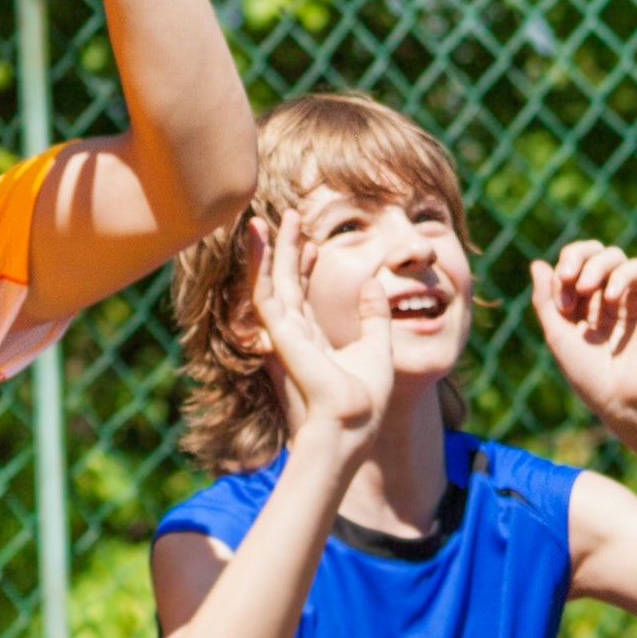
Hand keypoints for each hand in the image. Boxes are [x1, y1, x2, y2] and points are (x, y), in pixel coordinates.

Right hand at [247, 219, 389, 462]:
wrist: (355, 420)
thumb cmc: (366, 395)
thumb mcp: (377, 345)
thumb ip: (375, 315)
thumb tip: (375, 283)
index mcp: (314, 339)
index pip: (303, 295)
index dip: (306, 268)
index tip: (314, 244)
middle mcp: (294, 334)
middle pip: (284, 283)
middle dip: (285, 250)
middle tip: (290, 217)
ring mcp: (284, 332)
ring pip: (268, 282)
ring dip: (265, 250)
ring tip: (261, 219)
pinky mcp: (279, 331)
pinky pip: (264, 289)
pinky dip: (259, 262)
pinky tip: (259, 237)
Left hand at [531, 240, 636, 434]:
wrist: (625, 400)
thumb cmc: (589, 375)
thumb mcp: (558, 335)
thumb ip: (545, 300)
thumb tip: (537, 264)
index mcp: (581, 301)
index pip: (571, 264)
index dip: (563, 271)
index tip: (561, 304)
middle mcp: (605, 294)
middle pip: (592, 252)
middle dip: (577, 256)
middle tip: (569, 277)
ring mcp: (630, 295)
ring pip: (614, 256)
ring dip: (596, 266)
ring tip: (588, 288)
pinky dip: (622, 276)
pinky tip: (611, 297)